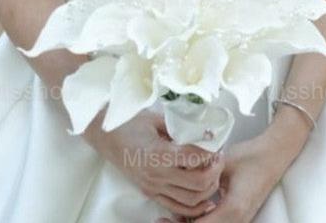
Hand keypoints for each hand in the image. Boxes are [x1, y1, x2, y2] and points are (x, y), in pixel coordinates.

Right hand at [88, 110, 221, 218]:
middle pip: (197, 183)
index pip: (194, 158)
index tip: (217, 141)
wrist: (105, 136)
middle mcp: (157, 176)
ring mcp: (153, 188)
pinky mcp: (150, 194)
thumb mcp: (156, 118)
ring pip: (190, 201)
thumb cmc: (129, 123)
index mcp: (158, 154)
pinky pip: (177, 207)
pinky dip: (195, 207)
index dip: (211, 150)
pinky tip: (206, 196)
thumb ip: (179, 127)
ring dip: (208, 188)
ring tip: (214, 171)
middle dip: (215, 170)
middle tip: (220, 156)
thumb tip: (203, 132)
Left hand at [162, 134, 284, 222]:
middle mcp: (238, 221)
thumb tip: (179, 178)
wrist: (274, 155)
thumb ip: (202, 176)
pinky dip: (202, 220)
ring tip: (173, 216)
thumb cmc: (251, 157)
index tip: (162, 220)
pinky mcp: (240, 217)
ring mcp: (240, 221)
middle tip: (163, 220)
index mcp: (233, 210)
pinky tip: (190, 212)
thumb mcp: (222, 164)